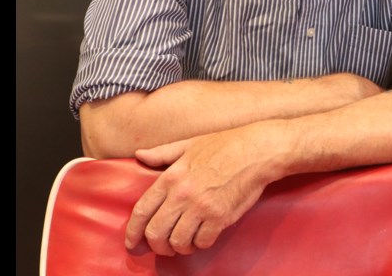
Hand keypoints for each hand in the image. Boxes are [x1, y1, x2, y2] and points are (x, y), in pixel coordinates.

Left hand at [125, 124, 276, 255]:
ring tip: (185, 243)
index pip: (142, 211)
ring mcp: (201, 207)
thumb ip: (163, 152)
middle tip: (163, 246)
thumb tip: (139, 154)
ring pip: (177, 241)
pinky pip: (202, 241)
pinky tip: (203, 237)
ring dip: (179, 247)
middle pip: (156, 232)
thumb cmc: (226, 144)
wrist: (258, 150)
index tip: (132, 242)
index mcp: (172, 177)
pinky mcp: (220, 217)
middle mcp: (183, 194)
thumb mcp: (190, 144)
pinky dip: (200, 244)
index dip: (133, 231)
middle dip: (156, 245)